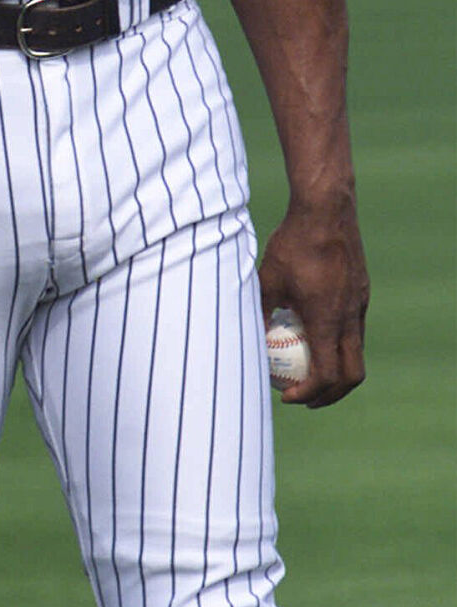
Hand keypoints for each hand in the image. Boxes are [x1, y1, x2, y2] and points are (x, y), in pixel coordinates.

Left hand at [258, 195, 368, 406]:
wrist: (326, 210)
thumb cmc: (292, 244)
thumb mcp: (267, 280)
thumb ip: (258, 312)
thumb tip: (245, 339)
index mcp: (328, 320)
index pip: (327, 375)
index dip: (309, 393)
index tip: (287, 396)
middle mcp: (351, 318)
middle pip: (352, 375)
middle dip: (330, 394)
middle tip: (304, 396)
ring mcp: (360, 305)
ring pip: (356, 352)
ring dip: (336, 369)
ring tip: (309, 370)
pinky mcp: (362, 292)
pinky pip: (355, 329)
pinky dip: (338, 342)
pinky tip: (315, 330)